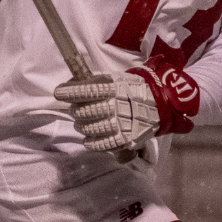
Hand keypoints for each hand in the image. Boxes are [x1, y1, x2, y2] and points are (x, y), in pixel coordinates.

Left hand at [54, 65, 201, 151]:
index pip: (86, 90)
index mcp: (113, 87)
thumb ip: (95, 81)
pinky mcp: (125, 138)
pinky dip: (91, 142)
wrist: (162, 102)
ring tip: (82, 124)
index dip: (69, 92)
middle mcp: (115, 105)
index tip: (59, 93)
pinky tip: (89, 139)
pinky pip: (101, 143)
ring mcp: (120, 123)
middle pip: (83, 111)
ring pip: (89, 127)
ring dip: (81, 126)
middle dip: (75, 111)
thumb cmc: (134, 88)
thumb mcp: (116, 78)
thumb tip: (71, 83)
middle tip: (76, 110)